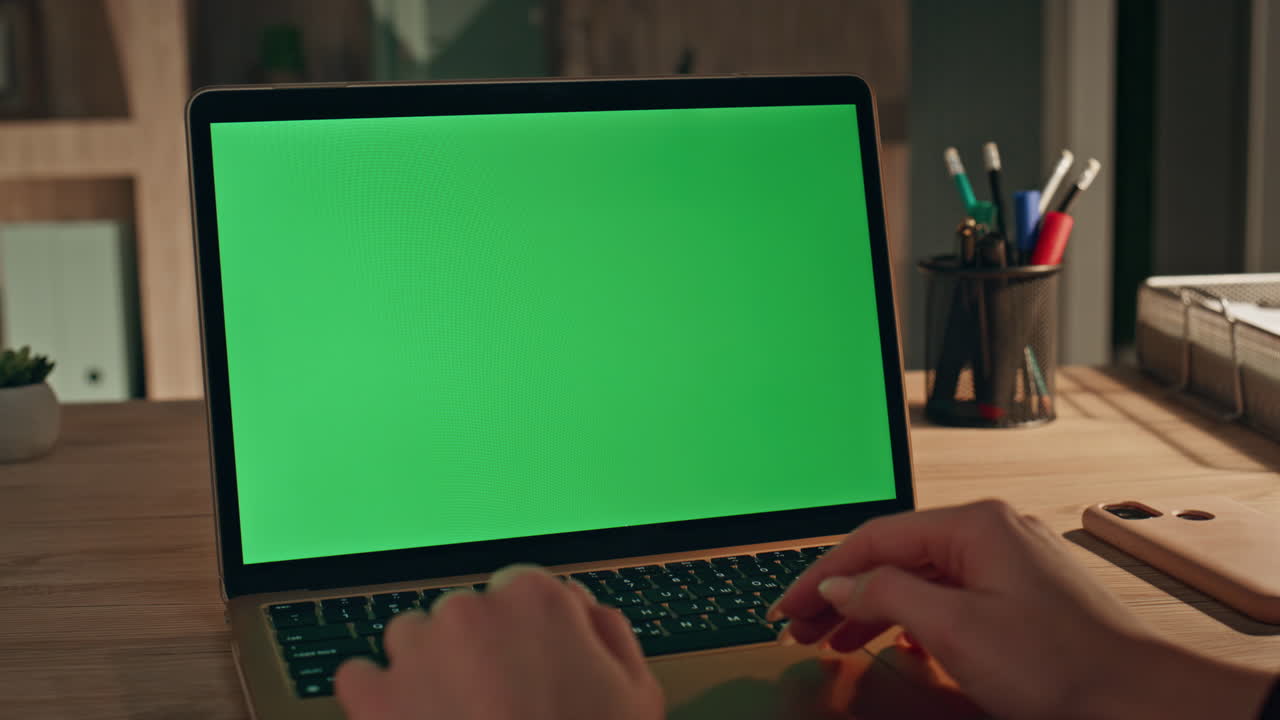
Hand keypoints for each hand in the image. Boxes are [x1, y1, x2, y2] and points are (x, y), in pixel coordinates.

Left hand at [335, 565, 663, 719]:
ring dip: (426, 667)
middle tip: (498, 703)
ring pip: (409, 638)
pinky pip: (360, 677)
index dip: (525, 631)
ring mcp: (417, 652)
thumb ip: (608, 633)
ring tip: (453, 715)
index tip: (526, 663)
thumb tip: (583, 609)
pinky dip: (378, 697)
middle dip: (475, 650)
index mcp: (536, 600)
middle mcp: (471, 612)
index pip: (517, 588)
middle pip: (463, 614)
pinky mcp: (375, 697)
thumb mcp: (636, 694)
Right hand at [769, 500, 1272, 719]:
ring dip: (874, 606)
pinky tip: (898, 640)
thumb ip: (888, 593)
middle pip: (895, 555)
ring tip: (836, 638)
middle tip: (803, 628)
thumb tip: (841, 581)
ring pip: (921, 576)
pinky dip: (914, 616)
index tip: (789, 606)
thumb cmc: (1061, 665)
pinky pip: (950, 593)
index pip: (875, 539)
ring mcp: (1008, 562)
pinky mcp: (1020, 594)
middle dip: (843, 592)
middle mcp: (991, 532)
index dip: (822, 574)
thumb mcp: (955, 627)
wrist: (1138, 700)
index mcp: (974, 525)